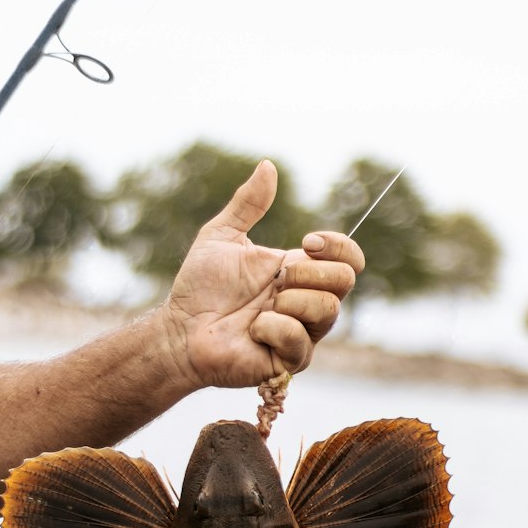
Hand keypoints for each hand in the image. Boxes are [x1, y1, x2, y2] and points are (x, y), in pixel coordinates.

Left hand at [160, 160, 363, 388]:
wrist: (179, 330)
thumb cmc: (198, 288)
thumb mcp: (222, 236)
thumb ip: (248, 204)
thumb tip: (268, 166)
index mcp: (299, 272)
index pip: (348, 259)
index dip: (338, 246)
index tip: (306, 242)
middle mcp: (307, 303)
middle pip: (345, 281)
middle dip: (308, 273)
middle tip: (273, 280)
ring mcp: (302, 334)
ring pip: (328, 310)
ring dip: (289, 301)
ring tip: (258, 309)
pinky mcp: (290, 362)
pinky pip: (300, 340)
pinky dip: (272, 328)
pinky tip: (252, 330)